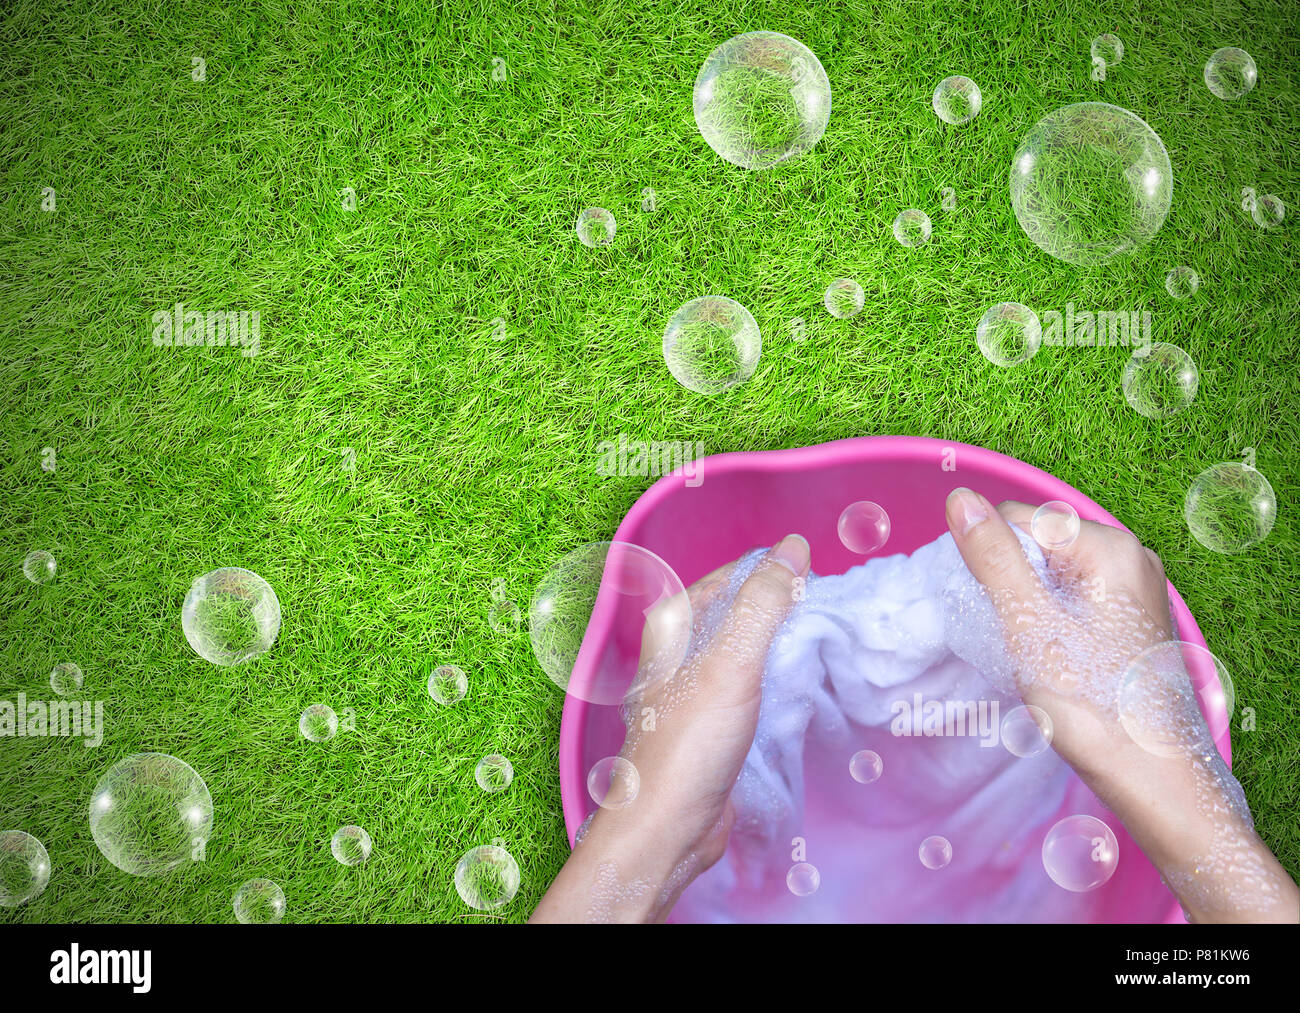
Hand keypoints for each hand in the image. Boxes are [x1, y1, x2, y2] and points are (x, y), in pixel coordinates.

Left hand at [530, 534, 809, 922]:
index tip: (822, 585)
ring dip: (784, 649)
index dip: (777, 575)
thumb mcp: (733, 662)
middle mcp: (679, 652)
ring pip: (749, 652)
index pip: (734, 576)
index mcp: (674, 626)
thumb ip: (764, 602)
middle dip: (785, 612)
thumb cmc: (690, 744)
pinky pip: (751, 688)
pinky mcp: (712, 724)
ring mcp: (695, 689)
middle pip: (743, 613)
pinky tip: (803, 692)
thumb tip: (793, 546)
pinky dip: (778, 684)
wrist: (668, 828)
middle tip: (831, 618)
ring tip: (824, 651)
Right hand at [945, 487, 1297, 922]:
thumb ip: (992, 556)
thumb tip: (959, 499)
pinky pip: (1074, 598)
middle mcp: (1131, 557)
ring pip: (1052, 575)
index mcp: (1109, 547)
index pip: (1019, 521)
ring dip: (1032, 607)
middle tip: (1026, 641)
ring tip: (1044, 654)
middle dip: (1015, 586)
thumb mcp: (1028, 623)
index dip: (993, 565)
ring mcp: (1136, 589)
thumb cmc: (1090, 702)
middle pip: (1037, 546)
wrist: (1150, 775)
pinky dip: (1054, 622)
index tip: (1004, 616)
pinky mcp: (1132, 618)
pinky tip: (1059, 659)